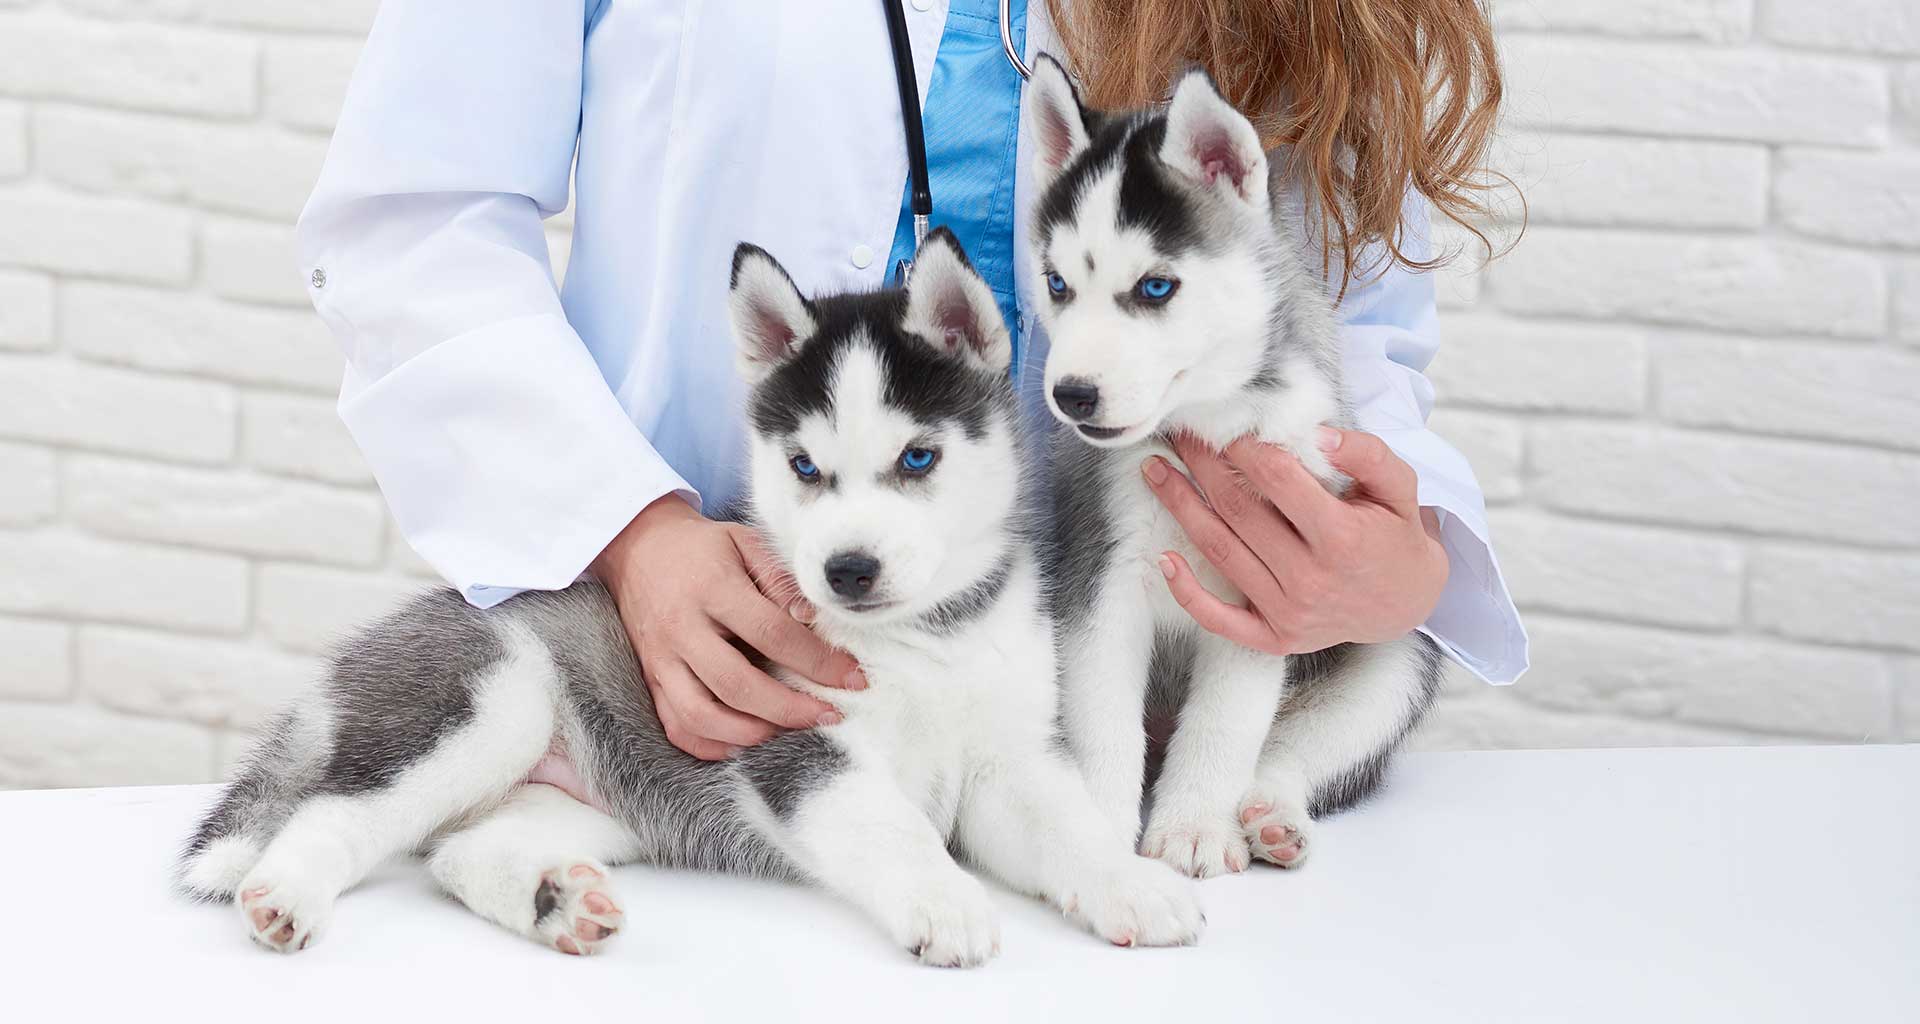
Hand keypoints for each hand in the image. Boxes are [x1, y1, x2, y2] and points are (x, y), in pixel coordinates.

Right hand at [591, 494, 864, 759]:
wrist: (637, 548)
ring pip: (701, 715)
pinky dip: (710, 744)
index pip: (772, 633)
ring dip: (750, 734)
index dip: (817, 661)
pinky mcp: (651, 679)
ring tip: (788, 731)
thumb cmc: (701, 548)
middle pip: (737, 685)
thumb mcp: (744, 542)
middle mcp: (682, 629)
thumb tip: (814, 621)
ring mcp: (661, 659)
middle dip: (790, 709)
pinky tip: (743, 743)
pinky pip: (676, 725)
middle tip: (829, 715)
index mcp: (712, 589)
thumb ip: (780, 579)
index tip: (853, 678)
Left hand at [1142, 426, 1446, 655]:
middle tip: (1179, 434)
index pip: (1277, 479)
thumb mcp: (1400, 489)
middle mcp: (1310, 579)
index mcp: (1342, 538)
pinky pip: (1219, 619)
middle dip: (1202, 466)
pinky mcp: (1275, 637)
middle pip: (1238, 510)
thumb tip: (1318, 432)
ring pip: (1220, 551)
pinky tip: (1162, 559)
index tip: (1226, 424)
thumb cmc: (1396, 537)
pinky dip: (1187, 592)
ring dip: (1180, 507)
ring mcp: (1289, 612)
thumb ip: (1368, 455)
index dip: (1245, 446)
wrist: (1407, 606)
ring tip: (1154, 471)